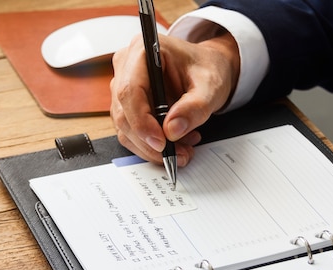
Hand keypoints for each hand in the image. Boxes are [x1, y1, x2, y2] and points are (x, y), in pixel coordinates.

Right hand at [110, 29, 239, 166]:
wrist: (206, 71)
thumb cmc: (206, 70)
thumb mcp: (210, 86)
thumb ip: (194, 107)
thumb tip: (172, 130)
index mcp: (142, 50)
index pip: (130, 91)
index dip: (142, 121)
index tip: (161, 142)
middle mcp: (126, 68)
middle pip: (125, 114)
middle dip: (149, 142)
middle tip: (177, 154)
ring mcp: (122, 89)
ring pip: (126, 129)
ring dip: (151, 148)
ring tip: (182, 150)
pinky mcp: (126, 108)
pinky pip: (131, 134)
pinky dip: (151, 146)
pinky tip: (174, 145)